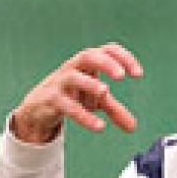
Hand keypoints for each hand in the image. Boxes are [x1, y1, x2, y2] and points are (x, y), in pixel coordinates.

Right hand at [10, 42, 143, 143]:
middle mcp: (74, 69)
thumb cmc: (71, 95)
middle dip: (106, 63)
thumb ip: (116, 111)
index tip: (138, 74)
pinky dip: (83, 115)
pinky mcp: (51, 99)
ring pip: (73, 77)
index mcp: (88, 64)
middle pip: (88, 56)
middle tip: (121, 75)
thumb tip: (133, 126)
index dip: (123, 57)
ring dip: (90, 83)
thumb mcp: (96, 102)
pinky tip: (98, 125)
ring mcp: (60, 83)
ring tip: (105, 91)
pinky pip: (66, 105)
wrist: (38, 108)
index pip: (106, 50)